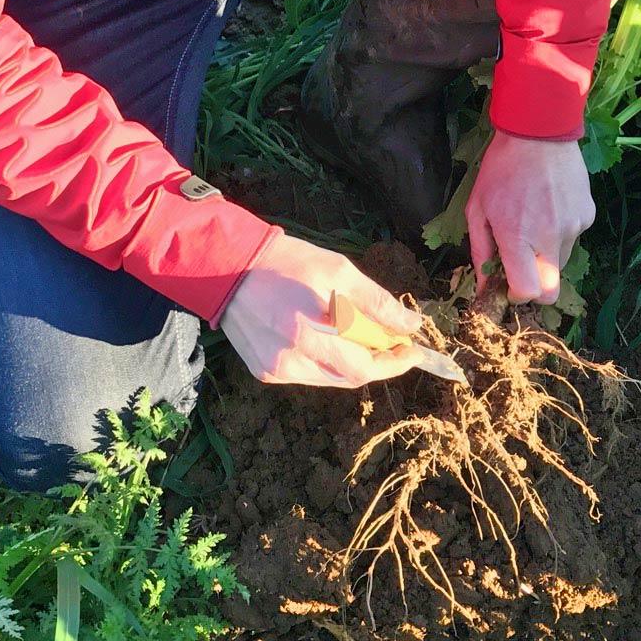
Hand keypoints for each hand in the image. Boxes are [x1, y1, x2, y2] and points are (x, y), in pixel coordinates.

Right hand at [220, 233, 423, 388]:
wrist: (227, 266)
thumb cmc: (287, 262)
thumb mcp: (338, 270)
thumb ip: (376, 302)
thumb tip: (410, 325)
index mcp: (310, 331)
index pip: (364, 366)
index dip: (394, 363)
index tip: (413, 350)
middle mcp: (291, 359)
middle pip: (349, 378)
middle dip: (377, 363)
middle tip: (392, 344)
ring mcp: (275, 368)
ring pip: (329, 379)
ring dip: (351, 363)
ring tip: (358, 337)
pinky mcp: (263, 371)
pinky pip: (307, 374)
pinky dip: (325, 361)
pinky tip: (323, 338)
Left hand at [466, 130, 594, 303]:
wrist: (540, 131)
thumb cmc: (500, 170)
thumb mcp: (477, 209)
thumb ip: (480, 252)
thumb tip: (483, 286)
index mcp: (517, 237)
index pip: (528, 291)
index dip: (517, 295)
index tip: (508, 284)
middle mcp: (550, 237)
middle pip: (551, 289)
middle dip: (536, 286)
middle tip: (522, 264)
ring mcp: (574, 227)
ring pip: (561, 262)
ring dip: (546, 254)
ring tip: (534, 219)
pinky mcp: (588, 216)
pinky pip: (572, 237)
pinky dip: (560, 232)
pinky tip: (549, 205)